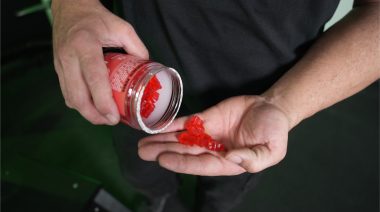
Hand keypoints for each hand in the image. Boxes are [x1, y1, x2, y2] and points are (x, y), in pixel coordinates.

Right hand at [52, 0, 147, 124]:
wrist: (69, 8)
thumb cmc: (96, 18)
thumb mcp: (122, 27)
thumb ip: (137, 48)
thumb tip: (147, 70)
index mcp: (85, 45)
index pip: (93, 79)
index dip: (103, 102)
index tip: (114, 116)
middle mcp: (69, 57)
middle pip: (77, 96)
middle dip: (94, 115)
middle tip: (111, 121)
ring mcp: (60, 64)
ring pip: (70, 98)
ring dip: (86, 113)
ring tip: (104, 117)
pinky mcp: (57, 69)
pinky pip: (66, 93)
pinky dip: (79, 105)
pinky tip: (92, 107)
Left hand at [138, 96, 290, 175]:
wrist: (271, 108)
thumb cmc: (273, 132)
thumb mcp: (271, 150)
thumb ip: (253, 159)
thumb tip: (231, 159)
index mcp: (226, 161)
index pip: (200, 164)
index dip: (181, 162)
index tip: (163, 159)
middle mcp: (212, 149)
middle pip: (184, 152)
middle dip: (163, 152)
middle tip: (142, 151)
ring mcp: (207, 133)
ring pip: (181, 138)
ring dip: (162, 139)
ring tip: (142, 142)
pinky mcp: (206, 118)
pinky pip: (187, 121)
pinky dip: (172, 123)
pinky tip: (157, 125)